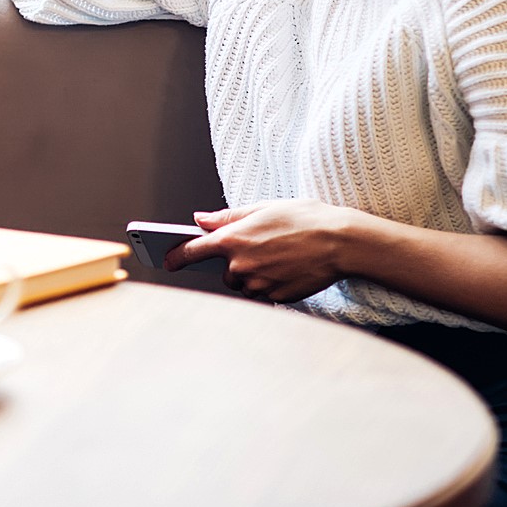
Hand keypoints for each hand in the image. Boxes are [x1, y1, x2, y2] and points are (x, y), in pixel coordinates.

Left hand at [169, 200, 365, 303]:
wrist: (340, 242)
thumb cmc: (304, 219)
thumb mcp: (262, 208)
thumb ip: (227, 216)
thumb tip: (200, 219)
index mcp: (232, 239)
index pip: (192, 251)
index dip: (176, 256)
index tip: (167, 260)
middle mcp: (240, 265)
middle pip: (224, 272)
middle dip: (236, 263)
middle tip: (262, 248)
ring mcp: (257, 284)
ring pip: (244, 285)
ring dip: (253, 276)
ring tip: (280, 257)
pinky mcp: (275, 297)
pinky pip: (263, 294)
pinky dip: (270, 285)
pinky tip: (288, 269)